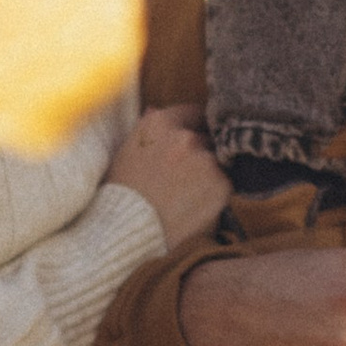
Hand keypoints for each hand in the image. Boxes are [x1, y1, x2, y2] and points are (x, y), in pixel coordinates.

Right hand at [107, 103, 228, 252]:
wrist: (127, 236)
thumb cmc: (120, 198)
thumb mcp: (125, 155)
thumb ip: (145, 131)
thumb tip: (155, 110)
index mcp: (159, 123)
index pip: (192, 112)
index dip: (193, 128)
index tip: (194, 140)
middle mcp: (185, 136)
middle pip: (207, 137)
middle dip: (201, 153)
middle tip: (187, 177)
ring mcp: (205, 159)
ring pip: (218, 162)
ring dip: (209, 174)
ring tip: (187, 198)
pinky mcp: (221, 184)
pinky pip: (225, 185)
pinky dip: (216, 195)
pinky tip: (195, 209)